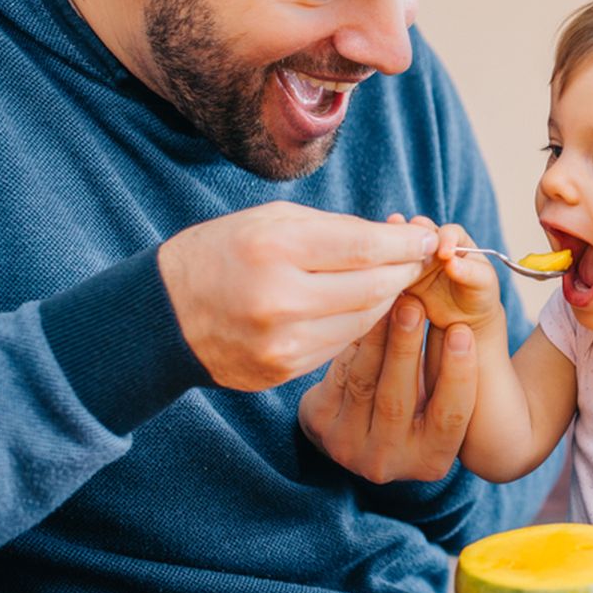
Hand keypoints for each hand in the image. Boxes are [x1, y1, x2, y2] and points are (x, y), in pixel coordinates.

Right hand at [158, 201, 436, 390]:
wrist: (162, 316)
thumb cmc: (222, 253)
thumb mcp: (270, 221)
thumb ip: (334, 229)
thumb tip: (396, 238)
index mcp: (274, 247)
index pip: (365, 247)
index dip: (406, 243)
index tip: (429, 237)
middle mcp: (279, 298)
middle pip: (373, 287)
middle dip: (405, 271)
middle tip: (422, 259)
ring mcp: (282, 342)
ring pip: (364, 321)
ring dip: (388, 300)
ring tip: (398, 280)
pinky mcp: (283, 371)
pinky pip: (341, 345)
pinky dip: (359, 325)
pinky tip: (364, 308)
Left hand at [297, 295, 476, 482]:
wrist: (359, 427)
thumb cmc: (417, 405)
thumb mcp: (440, 402)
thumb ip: (451, 377)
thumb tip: (461, 324)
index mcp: (431, 461)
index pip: (451, 417)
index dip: (457, 374)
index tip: (461, 331)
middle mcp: (388, 461)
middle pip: (397, 400)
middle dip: (406, 347)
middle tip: (414, 304)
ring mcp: (347, 447)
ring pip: (364, 383)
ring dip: (377, 336)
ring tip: (388, 300)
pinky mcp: (320, 424)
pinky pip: (340, 374)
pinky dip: (354, 340)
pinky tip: (364, 311)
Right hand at [392, 215, 502, 332]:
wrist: (465, 318)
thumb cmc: (478, 294)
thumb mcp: (483, 283)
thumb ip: (470, 271)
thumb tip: (451, 262)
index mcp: (456, 240)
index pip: (448, 232)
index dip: (445, 239)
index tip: (444, 254)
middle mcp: (432, 247)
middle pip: (419, 235)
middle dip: (411, 234)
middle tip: (403, 237)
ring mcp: (415, 262)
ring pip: (403, 253)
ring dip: (394, 250)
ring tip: (383, 248)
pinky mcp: (403, 279)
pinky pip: (394, 274)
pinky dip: (387, 273)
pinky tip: (379, 273)